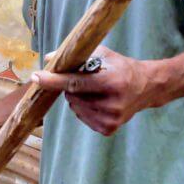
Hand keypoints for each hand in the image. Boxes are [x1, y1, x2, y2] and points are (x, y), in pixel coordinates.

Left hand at [32, 46, 152, 136]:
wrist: (147, 87)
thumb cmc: (121, 67)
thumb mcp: (103, 54)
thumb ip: (77, 56)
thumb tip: (49, 57)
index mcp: (111, 82)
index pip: (75, 83)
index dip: (54, 80)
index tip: (36, 77)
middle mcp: (111, 104)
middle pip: (72, 96)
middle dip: (70, 86)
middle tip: (85, 79)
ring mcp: (110, 119)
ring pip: (75, 107)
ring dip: (77, 98)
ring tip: (95, 90)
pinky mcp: (108, 129)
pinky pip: (81, 117)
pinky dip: (83, 108)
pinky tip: (97, 101)